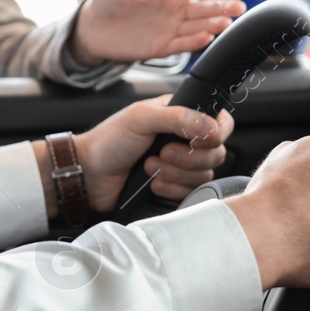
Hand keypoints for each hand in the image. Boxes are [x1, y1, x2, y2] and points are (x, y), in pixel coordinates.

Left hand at [34, 95, 234, 213]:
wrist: (89, 175)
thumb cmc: (109, 141)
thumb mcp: (141, 118)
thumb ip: (179, 117)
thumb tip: (211, 127)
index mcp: (181, 116)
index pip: (220, 122)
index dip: (215, 134)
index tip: (198, 140)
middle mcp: (185, 140)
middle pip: (216, 153)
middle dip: (187, 158)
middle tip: (160, 153)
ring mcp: (182, 167)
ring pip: (204, 176)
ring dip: (175, 174)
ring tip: (149, 168)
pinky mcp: (175, 189)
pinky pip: (191, 195)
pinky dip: (171, 190)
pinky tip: (152, 184)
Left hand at [68, 0, 263, 64]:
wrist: (89, 27)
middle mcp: (176, 8)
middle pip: (210, 6)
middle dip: (228, 5)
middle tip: (240, 7)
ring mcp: (171, 28)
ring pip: (202, 25)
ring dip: (216, 22)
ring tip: (227, 21)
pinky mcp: (162, 47)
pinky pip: (185, 44)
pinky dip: (197, 41)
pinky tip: (207, 37)